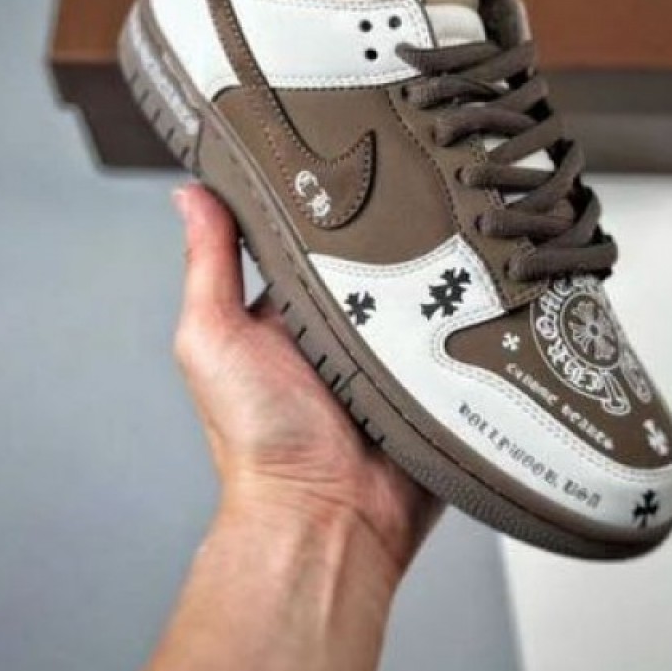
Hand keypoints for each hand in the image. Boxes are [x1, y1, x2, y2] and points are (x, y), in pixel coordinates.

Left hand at [172, 184, 440, 581]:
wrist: (326, 517)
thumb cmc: (258, 439)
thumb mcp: (213, 338)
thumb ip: (208, 265)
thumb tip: (192, 195)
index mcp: (291, 310)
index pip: (314, 236)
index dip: (328, 200)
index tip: (347, 153)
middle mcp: (344, 324)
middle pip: (377, 256)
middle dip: (396, 229)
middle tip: (416, 189)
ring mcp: (393, 349)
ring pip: (426, 287)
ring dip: (436, 269)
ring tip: (453, 233)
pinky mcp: (435, 373)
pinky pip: (460, 331)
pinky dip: (467, 313)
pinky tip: (478, 284)